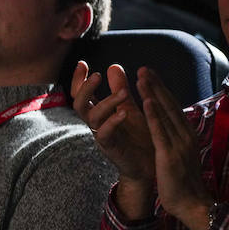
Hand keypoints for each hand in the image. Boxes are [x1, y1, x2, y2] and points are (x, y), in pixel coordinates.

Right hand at [71, 61, 154, 183]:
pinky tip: (124, 112)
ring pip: (92, 117)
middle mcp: (96, 124)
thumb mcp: (129, 108)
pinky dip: (113, 122)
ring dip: (107, 102)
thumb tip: (113, 66)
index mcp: (99, 113)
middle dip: (84, 88)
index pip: (81, 94)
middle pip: (79, 104)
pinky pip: (104, 134)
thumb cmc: (139, 137)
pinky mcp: (111, 148)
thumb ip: (119, 88)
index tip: (82, 63)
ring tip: (124, 92)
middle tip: (96, 75)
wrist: (150, 166)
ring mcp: (102, 136)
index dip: (78, 79)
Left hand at [137, 67, 212, 229]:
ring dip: (153, 93)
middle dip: (156, 86)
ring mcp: (179, 144)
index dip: (161, 90)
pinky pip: (160, 131)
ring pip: (164, 113)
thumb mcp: (181, 155)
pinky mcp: (170, 154)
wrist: (192, 203)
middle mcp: (185, 135)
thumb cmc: (184, 182)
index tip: (150, 76)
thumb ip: (176, 139)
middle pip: (169, 105)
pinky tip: (146, 101)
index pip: (173, 107)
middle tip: (144, 69)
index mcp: (187, 135)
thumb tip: (171, 127)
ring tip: (142, 77)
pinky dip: (154, 114)